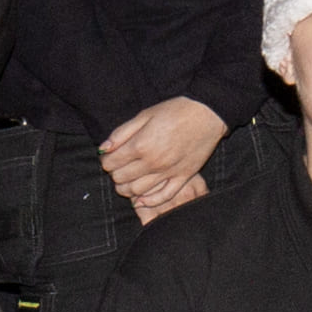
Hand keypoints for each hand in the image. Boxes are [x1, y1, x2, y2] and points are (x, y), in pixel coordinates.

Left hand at [101, 96, 228, 209]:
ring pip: (138, 191)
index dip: (106, 161)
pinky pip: (163, 196)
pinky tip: (142, 198)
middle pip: (122, 179)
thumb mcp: (145, 115)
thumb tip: (104, 148)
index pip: (112, 163)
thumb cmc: (175, 110)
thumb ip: (122, 133)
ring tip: (127, 180)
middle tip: (118, 168)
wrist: (207, 113)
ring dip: (126, 189)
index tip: (109, 157)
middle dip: (114, 174)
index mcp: (141, 145)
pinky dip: (149, 200)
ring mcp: (168, 172)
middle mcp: (153, 162)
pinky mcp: (183, 177)